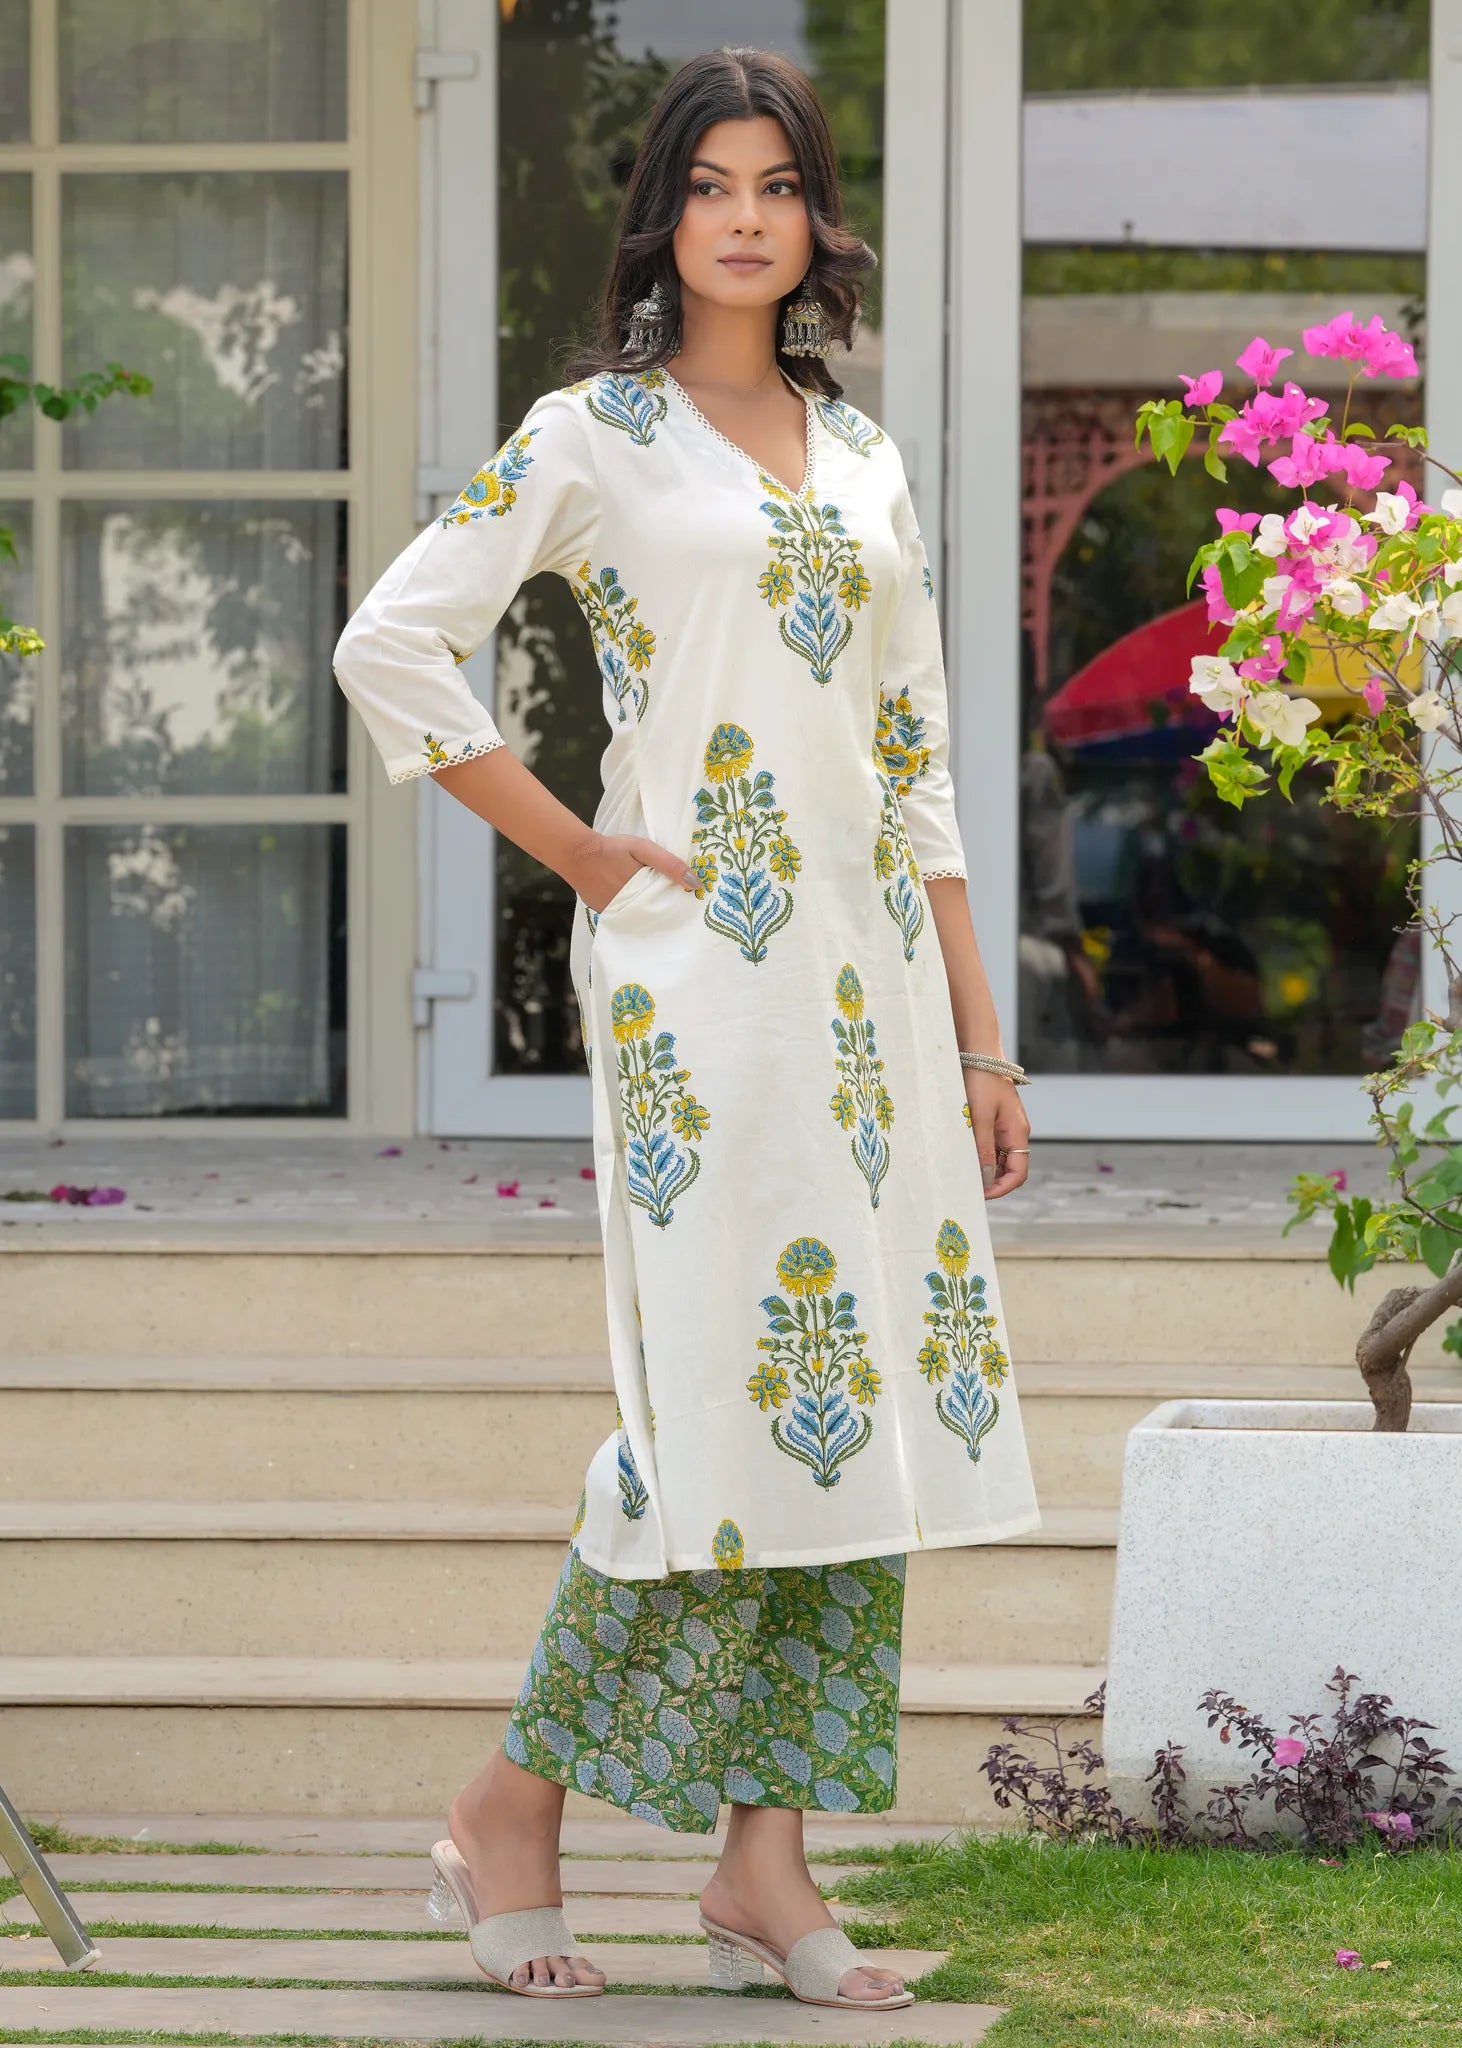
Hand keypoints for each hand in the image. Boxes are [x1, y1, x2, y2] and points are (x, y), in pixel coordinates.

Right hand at [568, 830, 698, 914]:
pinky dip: (629, 908)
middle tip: (671, 900)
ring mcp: (614, 914)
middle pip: (652, 913)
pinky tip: (633, 899)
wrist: (576, 853)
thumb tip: (695, 884)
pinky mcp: (602, 912)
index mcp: (642, 896)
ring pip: (637, 915)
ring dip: (645, 909)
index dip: (675, 903)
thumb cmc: (612, 849)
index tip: (685, 901)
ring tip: (653, 900)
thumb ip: (669, 865)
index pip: (665, 907)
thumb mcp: (644, 849)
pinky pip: (622, 914)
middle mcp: (628, 910)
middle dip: (661, 908)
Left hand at [964, 1068, 1029, 1198]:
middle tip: (968, 1188)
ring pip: (999, 1159)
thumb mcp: (980, 1117)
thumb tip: (986, 1179)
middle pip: (1010, 1169)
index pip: (1019, 1173)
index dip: (1002, 1188)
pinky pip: (991, 1146)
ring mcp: (1005, 1127)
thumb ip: (984, 1149)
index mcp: (1018, 1133)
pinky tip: (964, 1156)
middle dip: (993, 1182)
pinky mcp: (994, 1120)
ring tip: (963, 1174)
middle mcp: (1015, 1132)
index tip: (981, 1195)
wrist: (978, 1052)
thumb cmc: (980, 1081)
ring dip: (985, 1169)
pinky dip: (980, 1155)